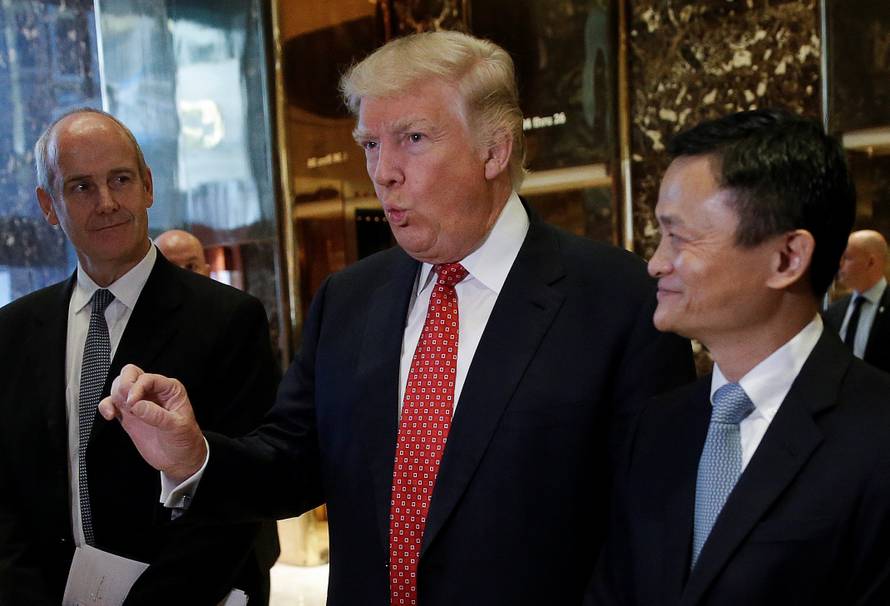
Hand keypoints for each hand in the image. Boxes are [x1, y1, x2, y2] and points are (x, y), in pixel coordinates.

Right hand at [99, 364, 207, 482]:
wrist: (180, 459)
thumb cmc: (185, 440)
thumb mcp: (177, 427)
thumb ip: (157, 415)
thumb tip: (137, 405)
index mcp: (170, 389)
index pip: (148, 378)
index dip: (137, 387)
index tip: (133, 403)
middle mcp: (153, 392)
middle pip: (131, 374)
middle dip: (124, 384)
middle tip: (125, 401)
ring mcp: (139, 403)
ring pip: (120, 386)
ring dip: (114, 394)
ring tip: (117, 411)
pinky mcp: (129, 415)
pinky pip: (112, 403)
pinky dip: (106, 405)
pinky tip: (109, 415)